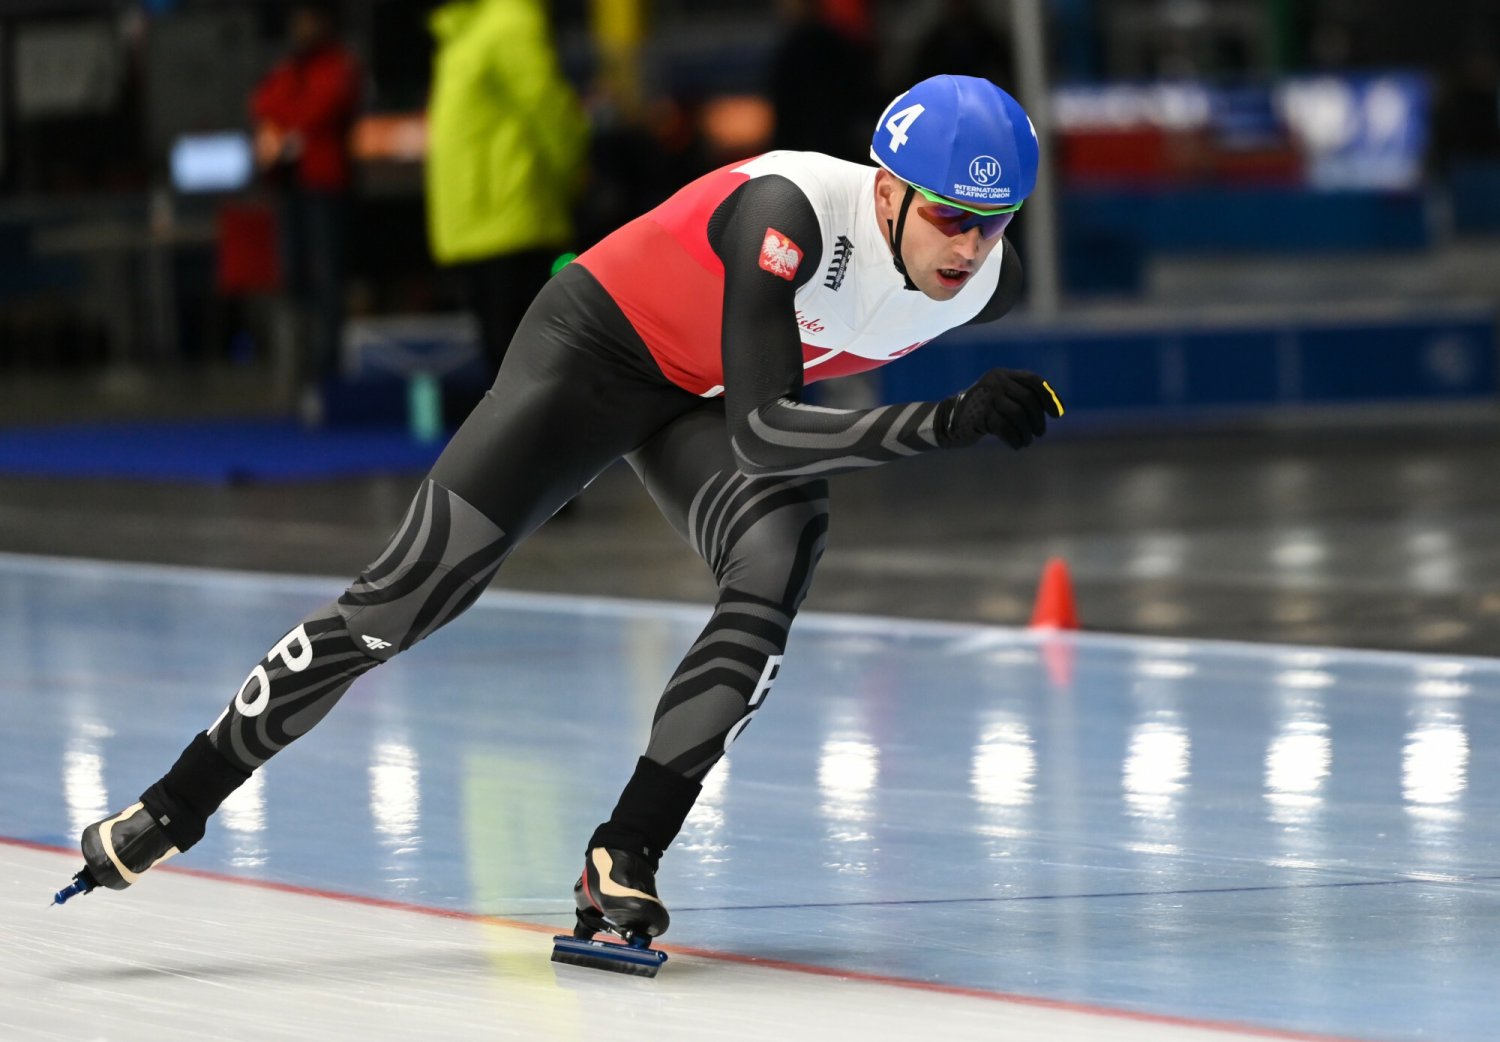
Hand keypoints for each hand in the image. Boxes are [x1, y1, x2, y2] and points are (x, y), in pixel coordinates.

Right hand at [938, 369, 1063, 449]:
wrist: (951, 419)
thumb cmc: (985, 411)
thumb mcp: (1003, 397)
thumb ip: (1023, 397)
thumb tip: (1056, 407)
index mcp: (1004, 374)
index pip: (1034, 381)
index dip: (1049, 398)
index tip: (1057, 415)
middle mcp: (995, 381)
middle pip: (1028, 399)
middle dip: (1038, 419)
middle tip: (1039, 433)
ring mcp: (986, 397)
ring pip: (1017, 414)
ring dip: (1027, 431)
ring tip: (1028, 441)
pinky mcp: (978, 414)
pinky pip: (1004, 427)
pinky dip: (1015, 438)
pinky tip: (1017, 445)